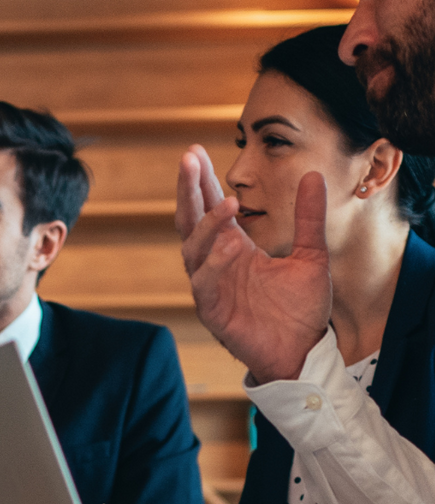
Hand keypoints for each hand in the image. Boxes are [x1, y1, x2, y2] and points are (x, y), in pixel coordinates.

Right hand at [175, 145, 329, 382]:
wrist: (303, 352)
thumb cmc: (301, 309)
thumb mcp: (312, 255)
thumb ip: (308, 217)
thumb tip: (313, 175)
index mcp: (233, 248)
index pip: (210, 208)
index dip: (201, 181)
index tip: (195, 152)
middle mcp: (215, 263)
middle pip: (190, 221)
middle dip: (189, 190)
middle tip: (189, 160)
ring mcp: (210, 286)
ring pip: (194, 250)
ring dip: (208, 225)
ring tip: (230, 203)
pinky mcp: (212, 311)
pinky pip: (205, 283)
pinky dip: (215, 264)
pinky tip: (230, 245)